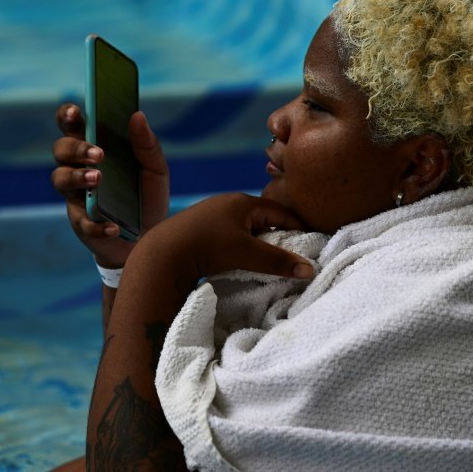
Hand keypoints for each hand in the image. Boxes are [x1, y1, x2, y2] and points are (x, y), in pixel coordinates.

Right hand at [51, 103, 169, 267]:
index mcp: (94, 149)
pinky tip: (114, 226)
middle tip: (99, 154)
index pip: (73, 125)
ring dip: (78, 178)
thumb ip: (147, 144)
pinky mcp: (81, 223)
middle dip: (76, 148)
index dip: (68, 115)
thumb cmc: (146, 197)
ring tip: (99, 179)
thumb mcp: (155, 170)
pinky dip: (97, 224)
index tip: (75, 110)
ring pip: (61, 179)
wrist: (149, 238)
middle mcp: (78, 168)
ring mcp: (76, 196)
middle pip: (61, 150)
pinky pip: (81, 221)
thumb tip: (137, 115)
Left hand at [132, 193, 313, 286]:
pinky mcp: (200, 227)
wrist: (162, 253)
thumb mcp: (247, 254)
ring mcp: (212, 214)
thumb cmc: (207, 247)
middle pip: (263, 217)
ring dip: (258, 240)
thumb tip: (310, 269)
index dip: (297, 225)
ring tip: (268, 258)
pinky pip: (230, 233)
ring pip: (245, 226)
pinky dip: (241, 243)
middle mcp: (228, 202)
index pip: (279, 210)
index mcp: (242, 202)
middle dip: (278, 234)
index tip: (311, 240)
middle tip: (292, 252)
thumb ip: (278, 261)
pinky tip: (240, 257)